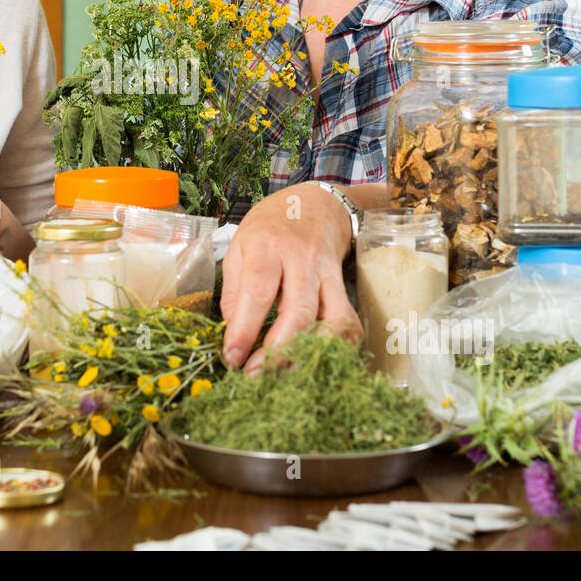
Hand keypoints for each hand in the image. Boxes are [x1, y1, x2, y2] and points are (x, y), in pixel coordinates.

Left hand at [220, 183, 361, 373]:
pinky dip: (336, 347)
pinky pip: (348, 322)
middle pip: (298, 311)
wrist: (315, 205)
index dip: (245, 329)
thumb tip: (233, 333)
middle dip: (276, 351)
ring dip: (309, 354)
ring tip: (284, 375)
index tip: (232, 358)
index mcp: (267, 246)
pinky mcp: (342, 286)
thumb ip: (234, 290)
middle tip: (253, 376)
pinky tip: (314, 361)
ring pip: (331, 320)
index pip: (258, 290)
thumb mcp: (239, 246)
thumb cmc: (270, 227)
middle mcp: (302, 259)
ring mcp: (327, 273)